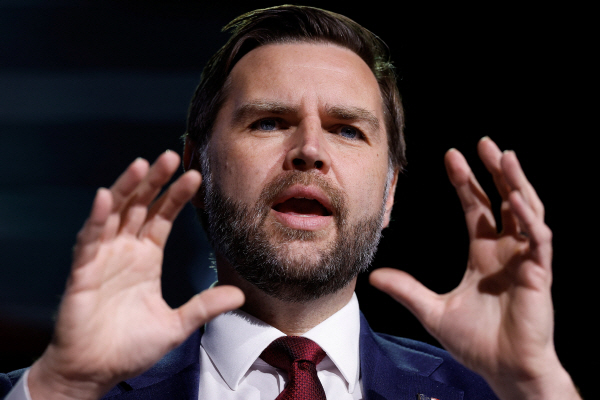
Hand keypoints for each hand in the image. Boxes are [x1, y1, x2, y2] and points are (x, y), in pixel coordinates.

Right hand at [28, 151, 243, 399]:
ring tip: (142, 164)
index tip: (195, 176)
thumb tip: (240, 293)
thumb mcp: (176, 325)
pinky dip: (96, 219)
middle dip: (154, 181)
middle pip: (139, 206)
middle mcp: (124, 251)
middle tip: (171, 156)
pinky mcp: (82, 271)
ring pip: (114, 214)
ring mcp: (102, 258)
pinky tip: (105, 198)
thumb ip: (204, 306)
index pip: (162, 217)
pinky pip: (88, 240)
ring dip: (126, 188)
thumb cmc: (130, 348)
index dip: (176, 196)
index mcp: (146, 257)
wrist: (96, 372)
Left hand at [370, 138, 579, 398]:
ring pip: (526, 211)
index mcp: (483, 254)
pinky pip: (538, 239)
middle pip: (503, 201)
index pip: (476, 208)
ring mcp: (524, 260)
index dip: (466, 182)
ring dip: (516, 182)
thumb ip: (406, 290)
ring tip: (503, 155)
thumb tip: (374, 277)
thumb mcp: (432, 310)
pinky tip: (516, 198)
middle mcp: (505, 251)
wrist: (503, 370)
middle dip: (494, 171)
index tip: (451, 156)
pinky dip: (529, 218)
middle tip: (483, 143)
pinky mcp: (538, 274)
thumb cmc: (476, 342)